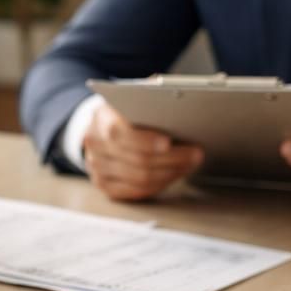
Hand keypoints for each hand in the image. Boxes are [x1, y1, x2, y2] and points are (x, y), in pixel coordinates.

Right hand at [83, 102, 203, 201]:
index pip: (120, 133)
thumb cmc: (125, 111)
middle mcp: (95, 145)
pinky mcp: (104, 185)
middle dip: (171, 158)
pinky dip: (159, 185)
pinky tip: (174, 174)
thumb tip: (178, 102)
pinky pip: (136, 191)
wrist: (100, 128)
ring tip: (190, 164)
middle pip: (136, 159)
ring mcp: (97, 167)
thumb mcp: (133, 98)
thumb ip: (149, 99)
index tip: (169, 142)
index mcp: (101, 118)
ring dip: (170, 173)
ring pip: (140, 178)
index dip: (146, 140)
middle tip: (195, 154)